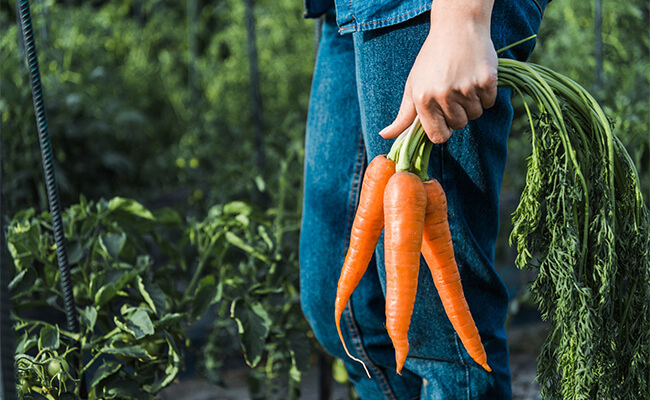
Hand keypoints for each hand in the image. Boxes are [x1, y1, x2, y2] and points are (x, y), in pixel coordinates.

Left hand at [379, 0, 496, 142]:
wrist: (457, 27)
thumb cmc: (432, 59)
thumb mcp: (413, 85)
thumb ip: (403, 115)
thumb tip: (384, 135)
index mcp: (423, 99)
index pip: (438, 136)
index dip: (443, 130)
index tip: (445, 119)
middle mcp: (443, 95)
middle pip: (459, 125)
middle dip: (458, 113)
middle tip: (453, 90)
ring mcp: (466, 88)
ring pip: (475, 115)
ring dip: (472, 103)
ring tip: (464, 81)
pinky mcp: (486, 80)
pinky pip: (489, 102)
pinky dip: (486, 94)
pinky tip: (475, 76)